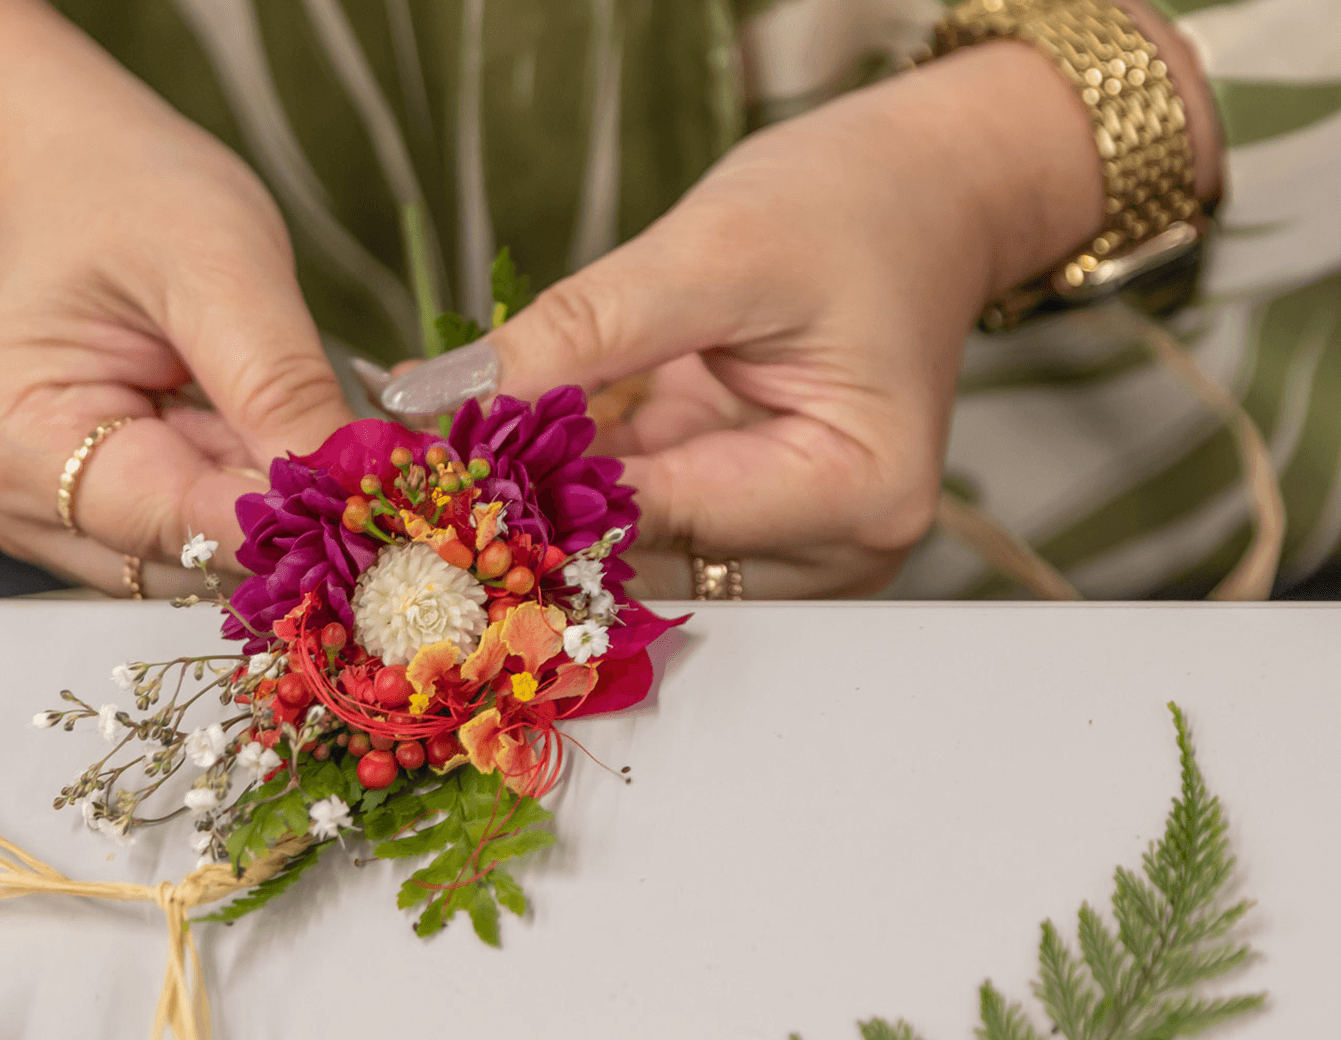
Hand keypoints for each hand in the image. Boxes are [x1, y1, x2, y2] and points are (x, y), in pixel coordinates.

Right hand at [0, 67, 353, 591]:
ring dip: (290, 508)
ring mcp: (68, 519)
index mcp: (20, 444)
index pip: (179, 522)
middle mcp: (27, 506)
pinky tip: (303, 439)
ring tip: (353, 437)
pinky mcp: (117, 512)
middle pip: (196, 557)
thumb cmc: (117, 195)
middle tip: (401, 465)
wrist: (63, 174)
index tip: (391, 504)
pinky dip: (268, 490)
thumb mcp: (215, 263)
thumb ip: (279, 383)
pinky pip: (212, 527)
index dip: (292, 520)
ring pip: (215, 556)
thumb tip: (355, 485)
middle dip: (299, 518)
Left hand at [382, 31, 1217, 598]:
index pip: (661, 517)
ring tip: (454, 437)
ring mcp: (789, 540)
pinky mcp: (746, 511)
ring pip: (626, 539)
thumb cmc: (856, 205)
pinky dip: (573, 467)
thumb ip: (579, 332)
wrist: (921, 190)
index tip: (428, 461)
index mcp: (856, 494)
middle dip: (531, 499)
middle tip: (419, 454)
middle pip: (643, 549)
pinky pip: (636, 507)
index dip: (534, 492)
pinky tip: (511, 428)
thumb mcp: (713, 252)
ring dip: (541, 488)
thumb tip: (440, 394)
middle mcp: (833, 547)